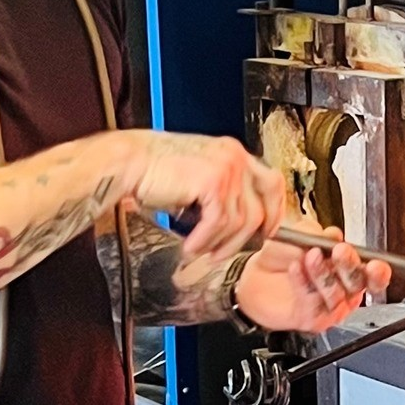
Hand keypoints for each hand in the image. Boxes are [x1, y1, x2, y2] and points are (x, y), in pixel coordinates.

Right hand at [122, 132, 284, 258]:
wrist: (130, 162)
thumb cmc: (155, 170)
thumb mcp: (199, 178)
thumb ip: (221, 193)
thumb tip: (234, 222)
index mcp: (234, 153)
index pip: (271, 183)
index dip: (274, 212)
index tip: (267, 232)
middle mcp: (235, 157)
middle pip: (262, 207)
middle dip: (250, 237)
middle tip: (231, 251)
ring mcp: (227, 168)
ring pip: (240, 221)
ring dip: (219, 243)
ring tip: (201, 250)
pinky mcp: (213, 182)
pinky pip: (219, 223)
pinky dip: (204, 240)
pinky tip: (190, 245)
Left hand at [234, 220, 391, 333]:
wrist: (255, 277)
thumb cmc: (283, 257)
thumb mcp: (299, 235)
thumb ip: (316, 233)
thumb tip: (332, 235)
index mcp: (350, 270)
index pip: (374, 276)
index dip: (378, 272)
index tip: (374, 263)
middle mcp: (344, 292)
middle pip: (358, 285)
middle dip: (349, 267)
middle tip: (339, 251)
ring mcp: (329, 308)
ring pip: (335, 294)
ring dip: (323, 273)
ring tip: (310, 255)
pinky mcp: (312, 319)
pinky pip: (313, 302)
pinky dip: (304, 283)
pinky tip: (296, 268)